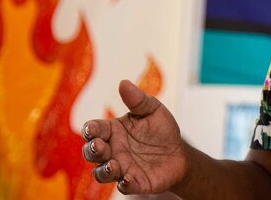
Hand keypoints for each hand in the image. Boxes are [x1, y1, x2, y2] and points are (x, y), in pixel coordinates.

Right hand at [81, 80, 187, 194]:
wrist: (179, 153)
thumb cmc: (162, 130)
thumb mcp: (153, 110)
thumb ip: (138, 100)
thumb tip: (123, 83)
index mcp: (113, 131)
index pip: (94, 129)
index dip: (90, 129)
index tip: (92, 129)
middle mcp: (113, 150)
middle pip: (91, 152)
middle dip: (92, 150)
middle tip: (99, 146)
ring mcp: (121, 168)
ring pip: (101, 173)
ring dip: (104, 170)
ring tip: (114, 165)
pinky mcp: (134, 182)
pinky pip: (124, 187)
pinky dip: (124, 184)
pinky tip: (128, 179)